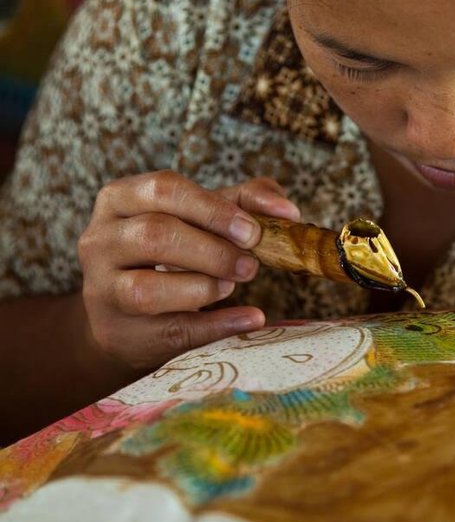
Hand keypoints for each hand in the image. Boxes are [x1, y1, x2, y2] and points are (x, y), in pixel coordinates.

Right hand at [78, 171, 299, 372]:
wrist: (126, 315)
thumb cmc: (169, 252)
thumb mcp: (199, 217)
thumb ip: (244, 201)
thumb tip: (288, 210)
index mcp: (120, 198)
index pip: (164, 190)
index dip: (213, 209)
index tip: (254, 230)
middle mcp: (100, 240)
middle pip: (155, 234)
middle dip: (213, 251)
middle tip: (251, 265)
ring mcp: (102, 288)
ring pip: (148, 288)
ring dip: (203, 286)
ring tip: (231, 285)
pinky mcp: (120, 331)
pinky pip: (170, 329)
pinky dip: (217, 325)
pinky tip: (250, 318)